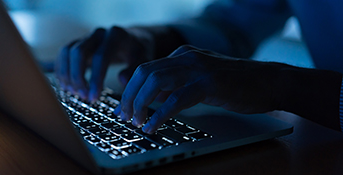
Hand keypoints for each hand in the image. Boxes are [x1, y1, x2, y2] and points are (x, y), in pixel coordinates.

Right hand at [55, 26, 153, 100]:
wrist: (133, 40)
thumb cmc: (138, 52)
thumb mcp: (143, 60)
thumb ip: (134, 70)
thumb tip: (122, 80)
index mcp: (116, 36)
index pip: (100, 57)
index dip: (95, 79)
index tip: (94, 97)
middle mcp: (99, 33)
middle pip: (78, 52)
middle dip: (78, 77)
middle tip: (83, 97)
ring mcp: (87, 36)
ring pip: (67, 52)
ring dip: (67, 74)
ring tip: (74, 92)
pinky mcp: (78, 42)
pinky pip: (64, 53)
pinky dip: (62, 69)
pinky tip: (67, 85)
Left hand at [115, 45, 286, 133]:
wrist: (269, 81)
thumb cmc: (235, 84)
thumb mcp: (199, 80)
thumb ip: (176, 84)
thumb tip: (151, 97)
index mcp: (182, 55)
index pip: (145, 69)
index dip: (129, 89)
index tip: (123, 107)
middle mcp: (186, 57)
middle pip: (144, 73)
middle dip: (129, 97)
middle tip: (125, 116)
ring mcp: (197, 68)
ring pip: (155, 82)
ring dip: (140, 104)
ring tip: (136, 122)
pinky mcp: (209, 83)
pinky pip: (176, 99)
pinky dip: (160, 114)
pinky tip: (153, 126)